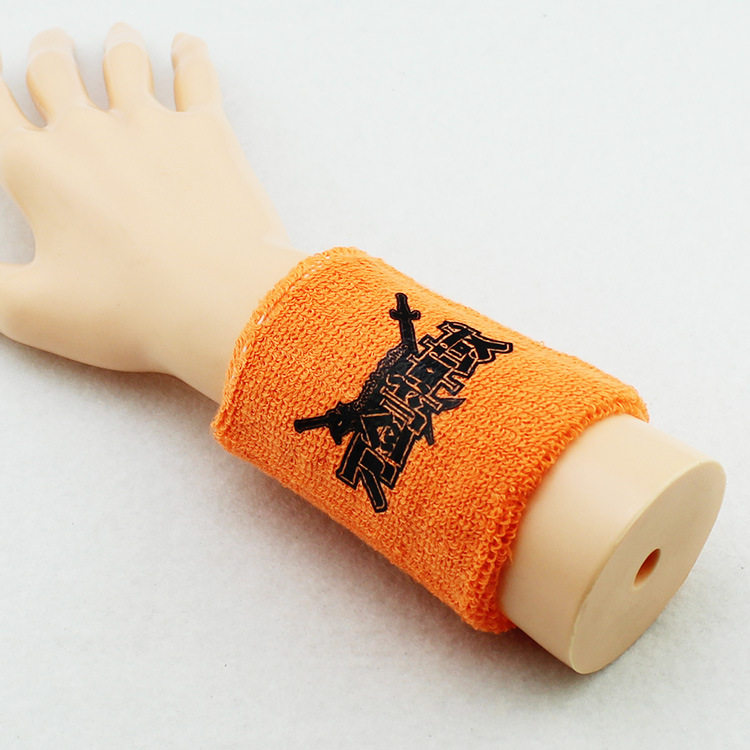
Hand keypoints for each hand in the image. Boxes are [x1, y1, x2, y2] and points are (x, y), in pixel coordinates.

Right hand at [0, 22, 305, 401]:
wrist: (221, 304)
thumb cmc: (132, 312)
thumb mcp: (32, 311)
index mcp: (39, 171)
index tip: (0, 85)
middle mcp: (89, 133)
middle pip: (55, 72)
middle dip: (48, 56)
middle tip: (51, 46)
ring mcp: (152, 125)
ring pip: (122, 63)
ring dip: (115, 48)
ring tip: (116, 38)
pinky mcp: (208, 132)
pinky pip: (195, 75)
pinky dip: (188, 56)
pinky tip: (185, 48)